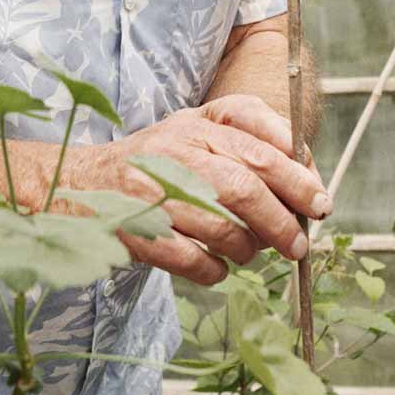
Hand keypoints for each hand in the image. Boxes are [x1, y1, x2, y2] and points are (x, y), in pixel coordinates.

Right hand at [74, 94, 330, 285]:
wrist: (75, 184)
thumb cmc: (151, 159)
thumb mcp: (194, 127)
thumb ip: (246, 131)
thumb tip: (304, 166)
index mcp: (195, 125)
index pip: (258, 143)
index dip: (297, 174)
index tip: (320, 200)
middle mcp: (175, 153)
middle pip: (245, 186)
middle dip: (283, 219)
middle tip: (299, 244)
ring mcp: (153, 193)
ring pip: (221, 226)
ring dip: (248, 248)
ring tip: (252, 254)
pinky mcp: (137, 233)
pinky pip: (190, 260)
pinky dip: (213, 270)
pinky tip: (217, 268)